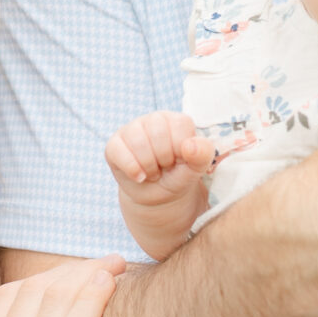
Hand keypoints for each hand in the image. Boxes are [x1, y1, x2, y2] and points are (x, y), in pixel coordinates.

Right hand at [0, 258, 124, 316]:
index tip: (74, 276)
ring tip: (115, 268)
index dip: (45, 278)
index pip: (9, 296)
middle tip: (102, 267)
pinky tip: (113, 282)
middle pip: (35, 290)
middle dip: (71, 270)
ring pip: (57, 298)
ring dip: (88, 274)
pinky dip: (96, 292)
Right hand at [104, 111, 215, 258]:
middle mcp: (154, 120)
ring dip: (149, 167)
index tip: (181, 160)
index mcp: (177, 120)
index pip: (180, 124)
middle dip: (164, 159)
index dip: (181, 150)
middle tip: (165, 167)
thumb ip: (203, 155)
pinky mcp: (114, 144)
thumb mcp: (196, 170)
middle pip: (157, 133)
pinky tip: (140, 176)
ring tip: (153, 172)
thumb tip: (191, 145)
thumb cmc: (178, 177)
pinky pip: (118, 152)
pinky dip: (132, 169)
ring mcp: (132, 129)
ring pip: (138, 142)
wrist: (158, 196)